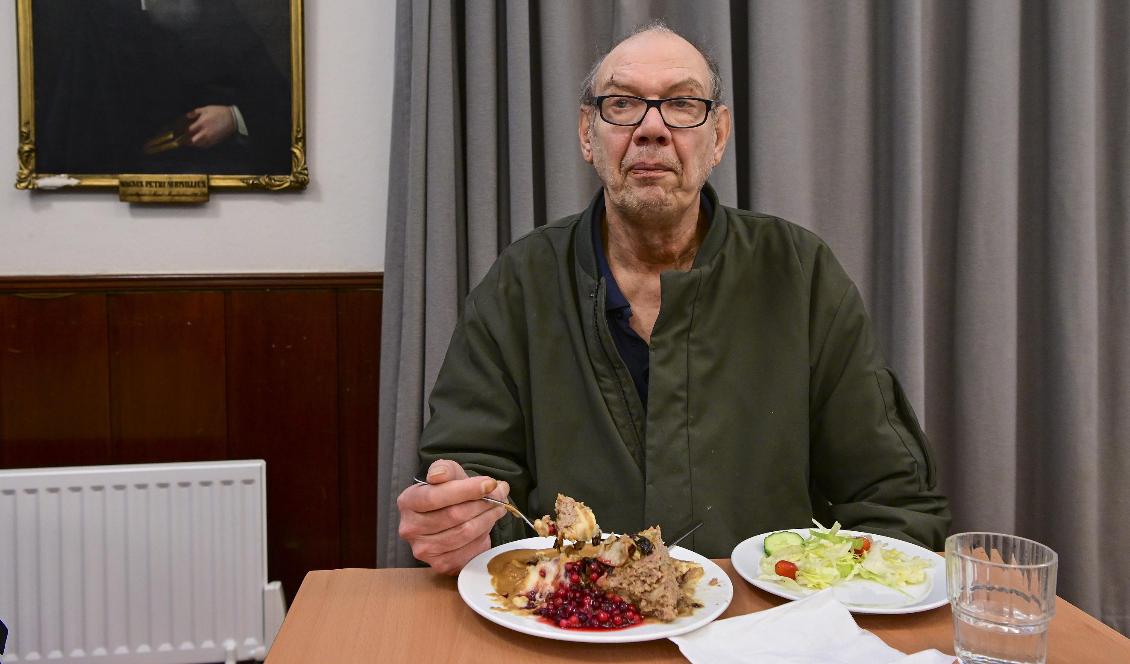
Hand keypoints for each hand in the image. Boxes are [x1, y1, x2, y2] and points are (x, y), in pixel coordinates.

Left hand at [185, 105, 236, 147]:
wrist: (233, 119)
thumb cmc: (219, 112)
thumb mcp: (206, 109)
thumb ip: (195, 112)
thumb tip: (187, 115)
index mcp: (202, 123)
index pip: (189, 131)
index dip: (183, 132)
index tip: (180, 131)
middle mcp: (205, 132)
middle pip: (192, 141)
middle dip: (186, 140)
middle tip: (182, 139)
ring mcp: (210, 138)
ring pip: (198, 145)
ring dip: (193, 143)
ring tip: (189, 141)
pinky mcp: (215, 141)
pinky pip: (205, 146)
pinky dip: (200, 145)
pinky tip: (198, 142)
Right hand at [397, 459, 509, 574]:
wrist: (450, 515)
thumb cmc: (449, 492)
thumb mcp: (447, 473)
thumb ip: (445, 469)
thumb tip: (439, 476)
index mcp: (408, 501)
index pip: (436, 496)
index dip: (466, 490)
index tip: (490, 484)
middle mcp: (410, 528)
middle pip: (454, 516)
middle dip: (482, 504)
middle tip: (500, 495)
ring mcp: (423, 550)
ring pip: (464, 533)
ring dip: (487, 519)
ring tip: (497, 508)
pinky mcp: (440, 564)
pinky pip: (469, 551)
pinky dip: (483, 538)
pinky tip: (486, 527)